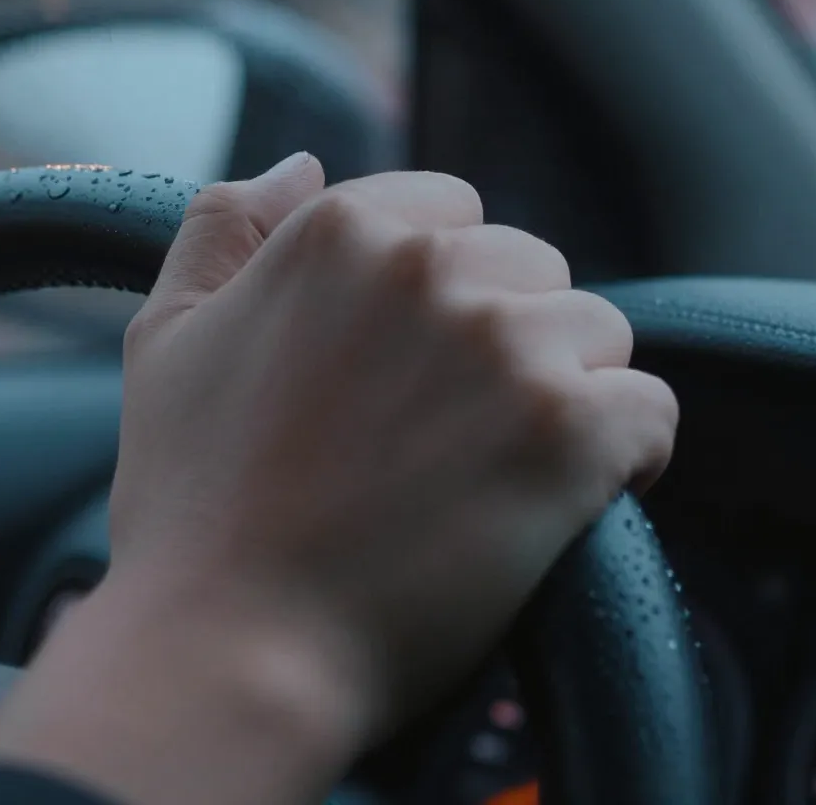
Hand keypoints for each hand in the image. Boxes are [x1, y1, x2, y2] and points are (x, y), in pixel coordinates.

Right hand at [0, 155, 676, 804]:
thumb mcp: (164, 339)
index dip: (439, 299)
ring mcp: (504, 346)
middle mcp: (428, 268)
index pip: (454, 214)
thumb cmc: (189, 509)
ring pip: (600, 337)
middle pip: (535, 270)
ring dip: (565, 400)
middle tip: (443, 442)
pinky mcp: (568, 433)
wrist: (233, 649)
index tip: (407, 379)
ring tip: (494, 480)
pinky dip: (625, 462)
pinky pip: (651, 414)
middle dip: (506, 343)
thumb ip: (223, 229)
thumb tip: (304, 166)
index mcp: (338, 231)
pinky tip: (559, 507)